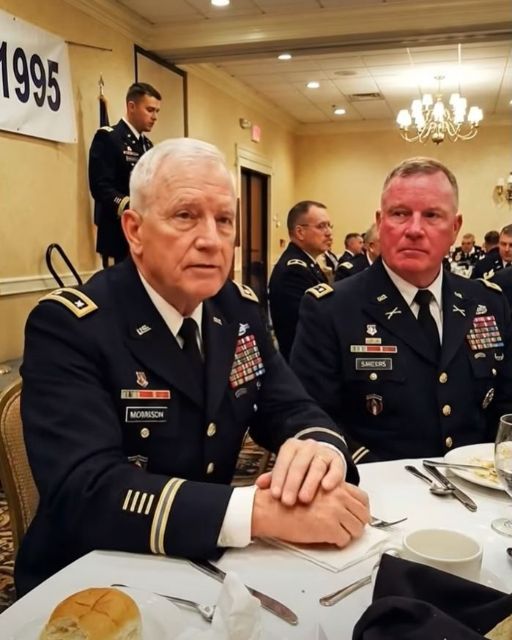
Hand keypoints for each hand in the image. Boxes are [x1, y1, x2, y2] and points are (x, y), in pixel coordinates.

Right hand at [251, 483, 369, 547]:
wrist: (273, 508)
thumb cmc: (287, 497)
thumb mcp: (312, 485)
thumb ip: (330, 491)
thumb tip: (345, 504)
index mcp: (335, 485)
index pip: (362, 498)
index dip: (362, 509)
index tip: (358, 516)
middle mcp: (338, 496)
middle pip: (363, 514)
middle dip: (358, 523)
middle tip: (350, 529)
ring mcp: (335, 512)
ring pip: (357, 529)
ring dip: (349, 534)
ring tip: (339, 535)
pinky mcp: (329, 528)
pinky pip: (344, 540)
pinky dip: (338, 542)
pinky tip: (329, 539)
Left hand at [255, 438, 344, 505]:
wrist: (323, 457)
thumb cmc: (300, 467)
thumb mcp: (285, 469)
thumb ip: (274, 477)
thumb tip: (259, 485)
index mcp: (291, 447)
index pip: (283, 461)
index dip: (279, 478)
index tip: (275, 495)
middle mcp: (308, 447)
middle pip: (299, 464)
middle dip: (292, 483)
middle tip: (287, 502)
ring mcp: (323, 453)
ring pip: (317, 466)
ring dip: (310, 483)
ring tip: (304, 499)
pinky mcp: (338, 461)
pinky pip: (335, 468)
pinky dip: (332, 478)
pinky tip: (326, 488)